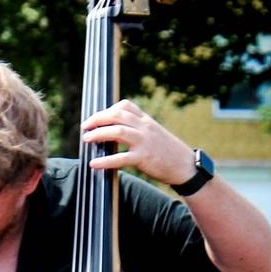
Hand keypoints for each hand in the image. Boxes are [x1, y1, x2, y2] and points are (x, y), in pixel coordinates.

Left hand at [81, 99, 195, 185]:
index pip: (126, 105)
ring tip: (86, 139)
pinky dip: (105, 160)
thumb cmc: (167, 151)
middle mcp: (145, 128)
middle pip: (117, 115)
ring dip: (98, 134)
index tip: (96, 117)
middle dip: (97, 119)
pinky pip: (120, 158)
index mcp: (147, 121)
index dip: (107, 109)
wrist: (186, 166)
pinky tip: (93, 163)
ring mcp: (145, 142)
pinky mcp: (144, 158)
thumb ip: (137, 128)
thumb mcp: (154, 133)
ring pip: (117, 132)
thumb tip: (112, 130)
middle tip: (85, 127)